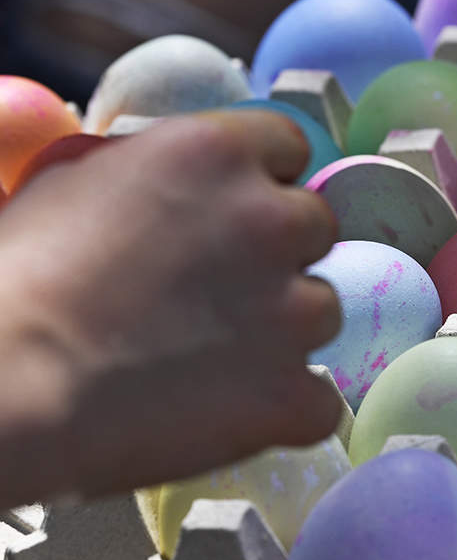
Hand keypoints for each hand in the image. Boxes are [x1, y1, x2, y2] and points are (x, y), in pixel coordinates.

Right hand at [0, 110, 341, 504]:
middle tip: (214, 292)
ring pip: (321, 310)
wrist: (5, 382)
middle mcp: (272, 219)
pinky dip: (283, 410)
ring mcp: (293, 309)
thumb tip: (177, 179)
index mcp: (217, 153)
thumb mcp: (74, 181)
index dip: (262, 182)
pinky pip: (318, 400)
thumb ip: (151, 168)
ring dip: (282, 330)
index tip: (233, 214)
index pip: (289, 146)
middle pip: (314, 226)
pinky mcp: (291, 392)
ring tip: (206, 359)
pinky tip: (229, 414)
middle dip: (276, 255)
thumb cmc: (15, 282)